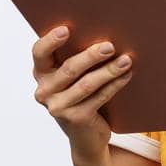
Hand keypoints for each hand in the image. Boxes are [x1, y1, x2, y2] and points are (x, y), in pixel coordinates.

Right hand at [30, 24, 135, 161]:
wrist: (85, 136)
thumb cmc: (81, 95)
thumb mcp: (72, 77)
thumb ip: (76, 58)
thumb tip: (103, 35)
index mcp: (41, 73)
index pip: (39, 53)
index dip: (50, 40)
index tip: (66, 29)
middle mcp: (44, 91)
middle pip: (69, 69)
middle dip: (91, 56)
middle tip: (110, 46)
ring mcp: (58, 107)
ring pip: (87, 84)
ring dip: (109, 70)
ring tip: (126, 60)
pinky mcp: (76, 119)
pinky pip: (99, 97)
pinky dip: (115, 85)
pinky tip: (126, 75)